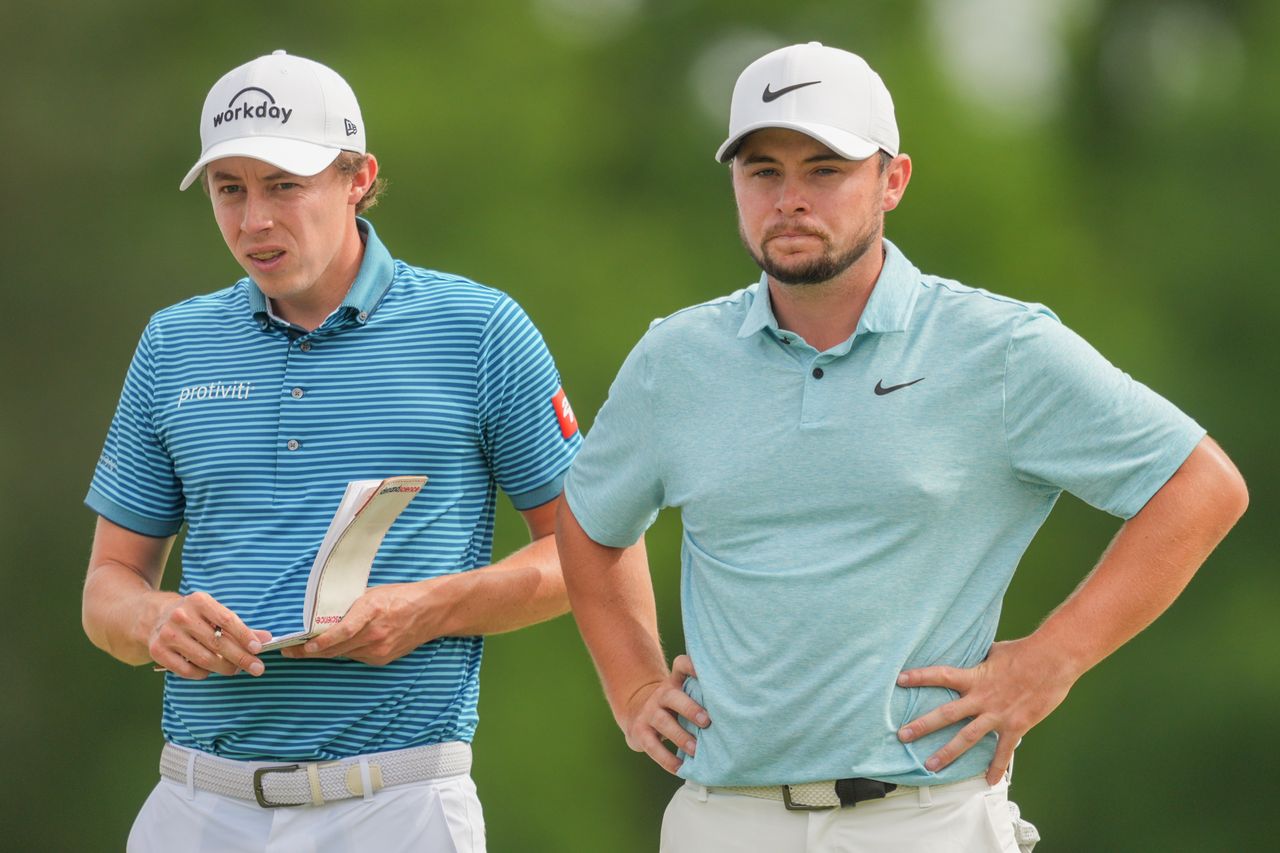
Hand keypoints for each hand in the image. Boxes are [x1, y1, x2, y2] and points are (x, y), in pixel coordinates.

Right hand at [149, 591, 270, 678]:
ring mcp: (168, 634)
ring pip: (205, 660)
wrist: (153, 616)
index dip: (245, 636)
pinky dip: (203, 673)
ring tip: (236, 669)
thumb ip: (240, 627)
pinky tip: (210, 670)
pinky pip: (188, 671)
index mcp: (199, 601)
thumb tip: (266, 639)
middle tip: (257, 668)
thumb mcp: (214, 613)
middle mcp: (182, 616)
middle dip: (242, 658)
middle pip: (218, 643)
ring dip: (225, 668)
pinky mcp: (158, 652)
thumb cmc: (194, 616)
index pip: (227, 620)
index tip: (259, 648)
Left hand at [282, 582, 438, 665]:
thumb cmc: (401, 597)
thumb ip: (350, 606)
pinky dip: (345, 652)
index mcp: (372, 611)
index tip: (303, 646)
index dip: (321, 642)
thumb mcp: (373, 594)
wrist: (431, 611)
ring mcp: (379, 648)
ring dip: (325, 652)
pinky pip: (356, 656)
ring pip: (343, 654)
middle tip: (291, 651)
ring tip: (307, 650)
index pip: (342, 631)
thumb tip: (324, 614)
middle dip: (311, 651)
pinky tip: (338, 647)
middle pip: (337, 648)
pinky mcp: (382, 658)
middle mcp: (375, 633)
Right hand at [619, 655, 709, 774]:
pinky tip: (681, 768)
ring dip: (680, 737)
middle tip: (707, 722)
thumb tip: (740, 705)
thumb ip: (702, 695)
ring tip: (696, 750)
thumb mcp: (683, 694)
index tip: (705, 672)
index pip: (681, 665)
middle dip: (690, 709)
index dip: (691, 666)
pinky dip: (667, 759)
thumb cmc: (674, 706)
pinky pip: (653, 746)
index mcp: (675, 682)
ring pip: (663, 722)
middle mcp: (661, 695)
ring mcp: (649, 713)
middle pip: (672, 696)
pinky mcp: (640, 732)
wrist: (636, 712)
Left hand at [895, 638, 1075, 783]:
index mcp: (975, 677)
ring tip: (930, 766)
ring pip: (967, 737)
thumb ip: (980, 659)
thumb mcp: (995, 651)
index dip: (920, 677)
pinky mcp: (1016, 726)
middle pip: (946, 714)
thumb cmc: (1026, 651)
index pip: (941, 675)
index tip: (899, 680)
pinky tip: (989, 781)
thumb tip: (972, 653)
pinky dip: (997, 768)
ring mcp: (998, 714)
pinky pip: (1004, 751)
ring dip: (947, 753)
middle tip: (902, 735)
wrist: (1054, 660)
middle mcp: (982, 698)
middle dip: (923, 725)